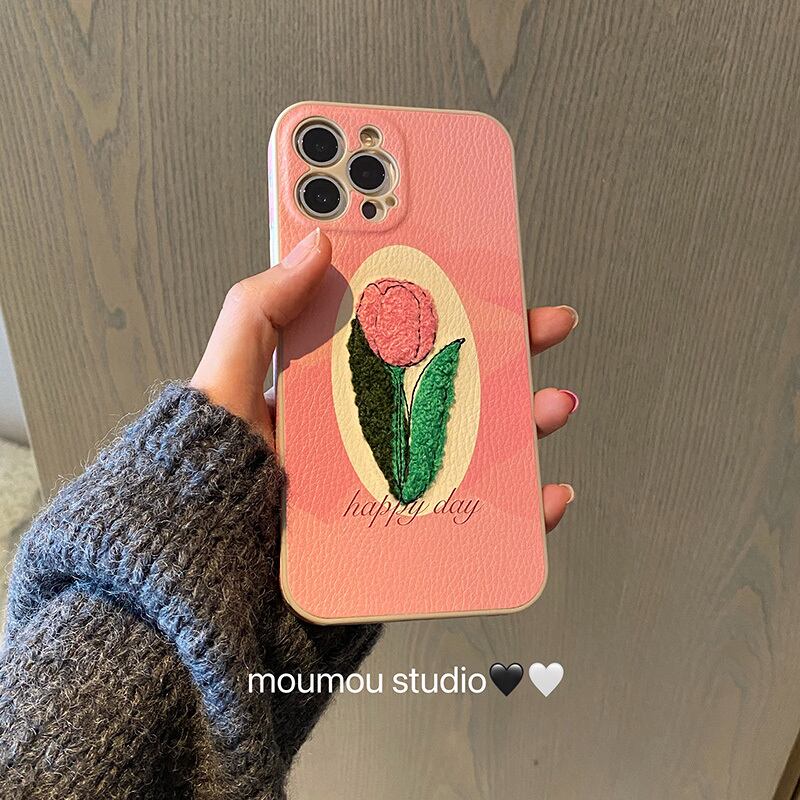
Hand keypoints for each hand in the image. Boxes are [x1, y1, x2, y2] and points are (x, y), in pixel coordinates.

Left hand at [191, 228, 578, 531]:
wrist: (216, 580)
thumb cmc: (213, 482)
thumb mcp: (225, 381)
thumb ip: (258, 310)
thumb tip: (315, 242)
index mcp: (334, 381)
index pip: (402, 326)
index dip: (447, 292)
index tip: (488, 262)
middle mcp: (372, 424)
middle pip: (454, 377)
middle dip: (509, 347)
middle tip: (543, 321)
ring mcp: (394, 474)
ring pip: (477, 439)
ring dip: (528, 418)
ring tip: (552, 402)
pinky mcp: (406, 525)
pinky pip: (477, 513)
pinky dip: (520, 505)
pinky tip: (542, 489)